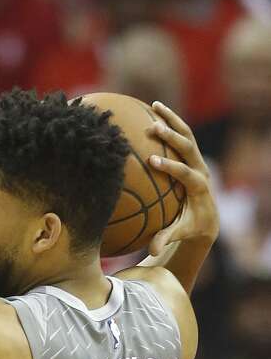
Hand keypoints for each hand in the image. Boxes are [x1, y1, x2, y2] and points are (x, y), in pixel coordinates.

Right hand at [145, 101, 219, 254]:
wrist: (206, 217)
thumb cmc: (189, 226)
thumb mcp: (179, 233)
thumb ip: (166, 238)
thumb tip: (153, 251)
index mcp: (199, 188)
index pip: (188, 174)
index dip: (173, 167)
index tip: (153, 161)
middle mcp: (201, 169)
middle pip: (190, 148)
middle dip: (172, 137)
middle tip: (153, 128)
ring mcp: (197, 159)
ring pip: (186, 134)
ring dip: (172, 120)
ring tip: (155, 106)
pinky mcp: (190, 155)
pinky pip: (180, 134)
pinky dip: (168, 121)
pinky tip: (151, 109)